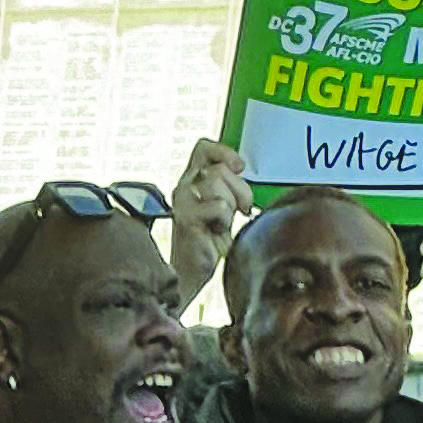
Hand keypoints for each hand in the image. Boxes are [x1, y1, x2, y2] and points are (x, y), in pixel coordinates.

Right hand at [171, 137, 254, 311]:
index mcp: (191, 180)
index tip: (240, 167)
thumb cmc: (208, 242)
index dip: (223, 152)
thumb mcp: (223, 207)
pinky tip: (215, 234)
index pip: (203, 148)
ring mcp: (182, 201)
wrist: (192, 274)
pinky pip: (218, 206)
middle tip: (240, 211)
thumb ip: (227, 185)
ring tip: (222, 225)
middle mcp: (183, 186)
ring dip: (230, 207)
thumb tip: (239, 167)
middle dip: (239, 190)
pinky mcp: (185, 217)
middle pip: (219, 168)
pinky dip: (224, 221)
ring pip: (217, 183)